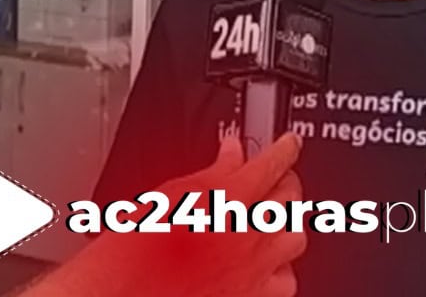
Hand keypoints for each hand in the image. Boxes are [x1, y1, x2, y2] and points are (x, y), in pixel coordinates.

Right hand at [25, 130, 305, 296]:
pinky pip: (286, 281)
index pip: (274, 163)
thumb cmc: (131, 254)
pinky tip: (270, 267)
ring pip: (295, 239)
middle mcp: (249, 233)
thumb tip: (231, 153)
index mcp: (229, 198)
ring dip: (286, 227)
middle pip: (291, 198)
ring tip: (274, 221)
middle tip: (278, 179)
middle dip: (286, 183)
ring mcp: (255, 269)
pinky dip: (281, 271)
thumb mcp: (167, 196)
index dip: (285, 149)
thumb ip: (211, 172)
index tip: (289, 144)